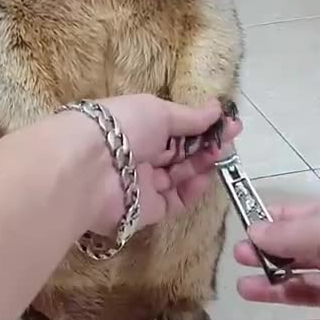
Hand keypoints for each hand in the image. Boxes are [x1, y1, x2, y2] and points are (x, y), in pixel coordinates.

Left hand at [83, 94, 240, 234]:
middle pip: (178, 152)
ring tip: (220, 155)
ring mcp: (142, 183)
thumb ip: (190, 116)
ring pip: (178, 176)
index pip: (174, 126)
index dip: (201, 125)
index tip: (229, 124)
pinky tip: (205, 177)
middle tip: (230, 141)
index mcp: (136, 125)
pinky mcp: (146, 211)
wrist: (89, 169)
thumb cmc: (122, 127)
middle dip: (205, 145)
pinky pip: (174, 201)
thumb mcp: (158, 111)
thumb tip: (217, 108)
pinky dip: (191, 190)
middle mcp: (138, 154)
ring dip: (201, 165)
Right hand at [235, 202, 319, 319]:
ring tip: (242, 290)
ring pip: (310, 293)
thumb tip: (259, 231)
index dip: (277, 219)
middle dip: (272, 252)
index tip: (241, 225)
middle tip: (236, 259)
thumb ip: (295, 232)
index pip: (313, 216)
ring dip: (274, 289)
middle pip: (310, 252)